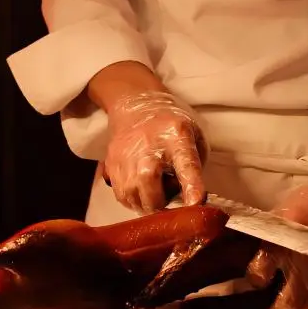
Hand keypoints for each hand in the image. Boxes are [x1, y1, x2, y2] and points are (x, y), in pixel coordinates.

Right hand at [102, 89, 207, 212]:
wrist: (137, 106)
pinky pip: (121, 196)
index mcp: (177, 136)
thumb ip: (195, 167)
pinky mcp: (111, 163)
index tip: (196, 202)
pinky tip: (141, 186)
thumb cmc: (171, 125)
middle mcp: (148, 145)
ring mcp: (126, 155)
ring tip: (154, 187)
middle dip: (162, 201)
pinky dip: (133, 199)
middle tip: (169, 191)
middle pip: (150, 185)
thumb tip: (191, 198)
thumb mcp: (195, 136)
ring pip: (133, 196)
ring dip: (147, 202)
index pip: (185, 164)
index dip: (191, 185)